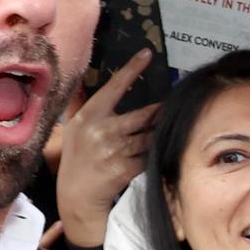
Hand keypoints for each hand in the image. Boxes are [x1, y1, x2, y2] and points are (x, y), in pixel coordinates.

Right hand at [56, 48, 158, 247]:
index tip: (147, 53)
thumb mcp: (76, 131)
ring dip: (158, 136)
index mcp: (88, 115)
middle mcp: (100, 129)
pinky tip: (160, 155)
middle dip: (159, 114)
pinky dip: (155, 156)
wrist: (77, 197)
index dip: (132, 69)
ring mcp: (113, 149)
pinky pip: (149, 156)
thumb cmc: (78, 161)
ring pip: (149, 137)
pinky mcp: (125, 168)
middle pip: (143, 115)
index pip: (114, 86)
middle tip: (173, 107)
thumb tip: (103, 88)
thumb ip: (90, 110)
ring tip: (166, 135)